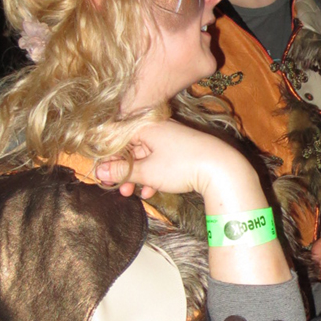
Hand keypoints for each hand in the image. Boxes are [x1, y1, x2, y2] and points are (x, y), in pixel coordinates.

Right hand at [95, 119, 261, 209]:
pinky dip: (152, 175)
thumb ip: (122, 171)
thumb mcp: (147, 172)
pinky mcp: (182, 150)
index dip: (106, 158)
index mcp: (145, 127)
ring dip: (136, 176)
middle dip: (122, 170)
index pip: (116, 138)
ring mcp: (170, 138)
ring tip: (132, 194)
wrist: (221, 168)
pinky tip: (150, 191)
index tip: (101, 175)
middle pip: (130, 148)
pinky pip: (160, 160)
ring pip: (145, 156)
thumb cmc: (181, 166)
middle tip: (116, 188)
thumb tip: (99, 173)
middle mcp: (157, 128)